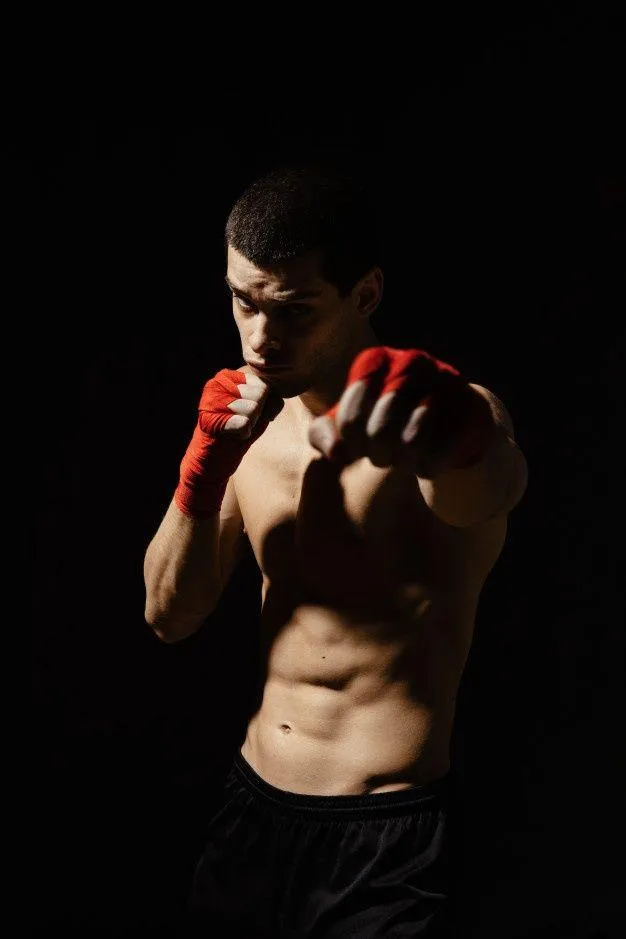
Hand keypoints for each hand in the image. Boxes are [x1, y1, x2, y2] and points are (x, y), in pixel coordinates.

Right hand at [175, 367, 282, 516]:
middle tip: (241, 424)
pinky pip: (245, 423)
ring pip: (254, 408)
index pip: (264, 385)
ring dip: (250, 425)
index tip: (247, 415)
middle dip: (258, 415)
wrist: (212, 463)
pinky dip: (243, 435)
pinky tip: (230, 436)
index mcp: (228, 377)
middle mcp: (217, 383)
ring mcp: (211, 400)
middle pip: (261, 394)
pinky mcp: (210, 419)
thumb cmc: (237, 434)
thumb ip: (271, 398)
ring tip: (234, 430)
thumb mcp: (259, 413)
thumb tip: (279, 395)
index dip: (264, 406)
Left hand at [308, 346, 492, 477]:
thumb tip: (336, 453)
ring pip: (411, 444)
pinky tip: (428, 459)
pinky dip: (429, 466)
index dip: (353, 444)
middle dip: (379, 454)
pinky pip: (439, 454)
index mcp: (375, 361)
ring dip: (404, 461)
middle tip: (384, 454)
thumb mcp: (350, 422)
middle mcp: (410, 362)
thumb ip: (323, 433)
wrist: (449, 415)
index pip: (350, 419)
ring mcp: (443, 382)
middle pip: (379, 433)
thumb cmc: (388, 419)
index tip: (360, 445)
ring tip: (406, 457)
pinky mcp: (468, 407)